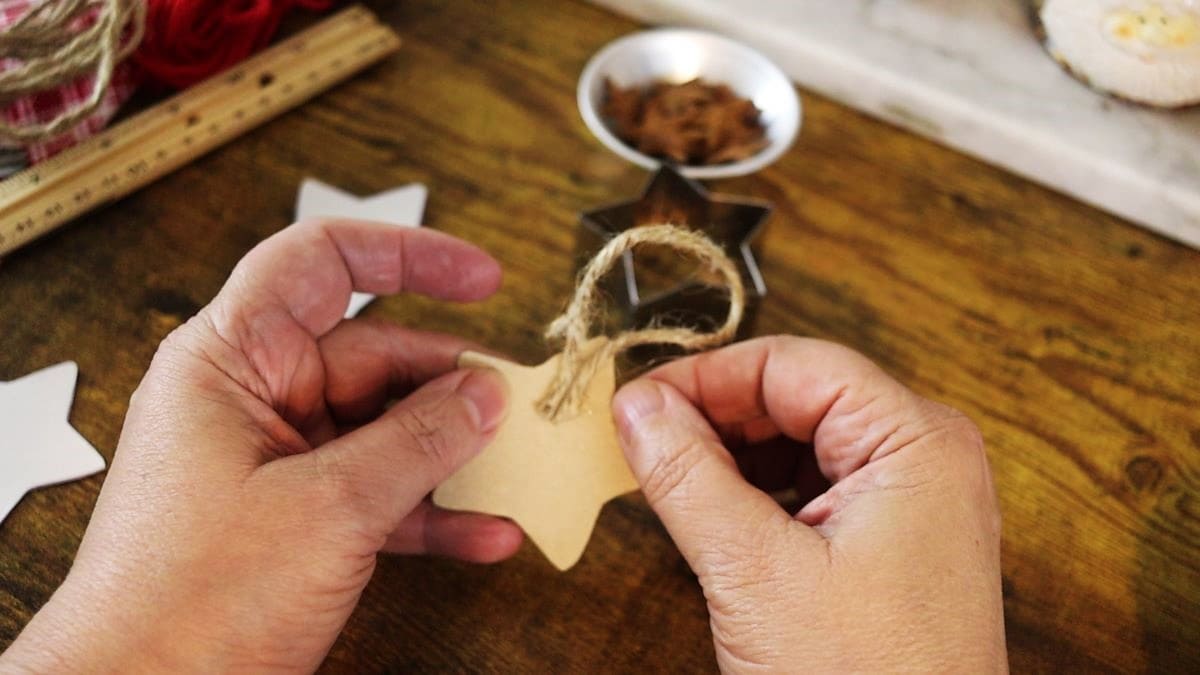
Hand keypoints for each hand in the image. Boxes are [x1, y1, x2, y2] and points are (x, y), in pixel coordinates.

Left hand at [3, 220, 522, 671]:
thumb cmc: (190, 602)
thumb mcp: (328, 507)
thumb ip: (416, 441)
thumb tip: (483, 393)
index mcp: (232, 360)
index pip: (322, 262)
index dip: (408, 255)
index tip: (481, 277)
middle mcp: (254, 399)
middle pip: (375, 356)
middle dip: (451, 383)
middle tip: (520, 405)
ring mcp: (278, 462)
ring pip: (386, 429)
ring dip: (453, 454)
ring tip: (516, 470)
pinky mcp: (297, 518)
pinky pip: (379, 493)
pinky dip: (431, 511)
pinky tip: (484, 532)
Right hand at [611, 337, 1005, 671]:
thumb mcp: (755, 573)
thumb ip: (689, 476)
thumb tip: (637, 406)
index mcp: (916, 441)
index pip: (793, 365)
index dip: (706, 377)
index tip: (635, 403)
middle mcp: (924, 457)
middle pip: (799, 397)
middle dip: (716, 416)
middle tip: (644, 444)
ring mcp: (913, 502)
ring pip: (801, 443)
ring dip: (732, 457)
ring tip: (675, 485)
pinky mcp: (892, 544)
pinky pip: (814, 489)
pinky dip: (758, 496)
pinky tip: (718, 520)